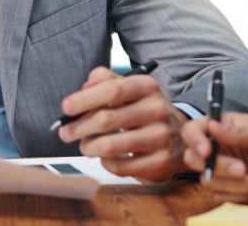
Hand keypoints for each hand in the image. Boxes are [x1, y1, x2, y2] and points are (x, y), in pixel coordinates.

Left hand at [57, 67, 188, 180]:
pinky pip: (120, 166)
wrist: (181, 137)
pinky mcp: (160, 162)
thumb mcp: (131, 88)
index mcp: (147, 87)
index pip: (111, 90)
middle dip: (78, 127)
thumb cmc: (145, 110)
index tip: (66, 108)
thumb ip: (104, 80)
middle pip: (106, 119)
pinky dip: (105, 163)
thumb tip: (83, 89)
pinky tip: (105, 157)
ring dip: (88, 147)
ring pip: (110, 146)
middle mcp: (157, 109)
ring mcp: (161, 137)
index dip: (84, 99)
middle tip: (65, 132)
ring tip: (84, 146)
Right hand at [180, 112, 247, 205]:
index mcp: (225, 128)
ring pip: (208, 181)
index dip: (194, 139)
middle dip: (217, 167)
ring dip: (234, 184)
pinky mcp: (230, 191)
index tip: (206, 151)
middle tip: (241, 169)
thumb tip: (211, 125)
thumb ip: (238, 132)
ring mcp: (223, 172)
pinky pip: (221, 196)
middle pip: (194, 158)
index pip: (194, 129)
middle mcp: (219, 149)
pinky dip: (240, 194)